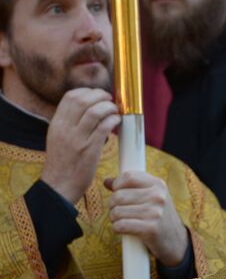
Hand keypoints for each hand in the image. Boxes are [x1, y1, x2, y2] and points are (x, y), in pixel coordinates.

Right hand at [41, 88, 120, 202]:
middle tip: (110, 100)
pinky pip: (104, 127)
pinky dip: (113, 120)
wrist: (59, 186)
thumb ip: (69, 123)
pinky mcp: (90, 150)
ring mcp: (77, 139)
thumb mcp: (58, 138)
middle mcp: (65, 129)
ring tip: (115, 111)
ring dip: (109, 107)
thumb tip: (89, 108)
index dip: (88, 92)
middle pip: (83, 100)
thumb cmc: (63, 162)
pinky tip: (117, 122)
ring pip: (95, 111)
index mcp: (56, 124)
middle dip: (101, 96)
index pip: (70, 97)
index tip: (98, 96)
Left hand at [105, 172, 188, 266]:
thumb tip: (107, 181)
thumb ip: (131, 187)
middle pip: (118, 195)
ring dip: (115, 219)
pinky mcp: (150, 229)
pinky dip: (117, 228)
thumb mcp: (152, 197)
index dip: (117, 185)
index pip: (128, 176)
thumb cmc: (158, 216)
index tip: (119, 193)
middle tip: (120, 211)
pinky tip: (124, 229)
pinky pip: (120, 225)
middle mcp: (158, 196)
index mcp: (158, 184)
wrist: (175, 240)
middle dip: (113, 205)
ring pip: (117, 211)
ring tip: (124, 220)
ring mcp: (155, 212)